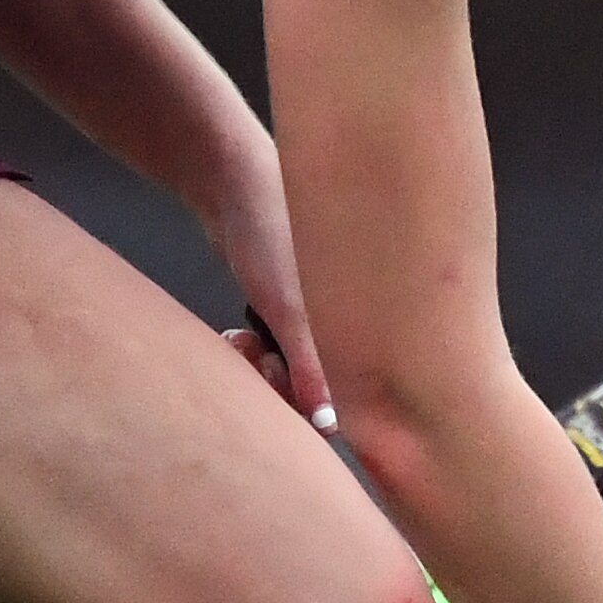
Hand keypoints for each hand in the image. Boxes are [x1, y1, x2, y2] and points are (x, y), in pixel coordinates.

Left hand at [196, 153, 335, 425]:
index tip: (283, 378)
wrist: (232, 178)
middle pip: (325, 388)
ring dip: (263, 370)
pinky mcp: (295, 308)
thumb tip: (330, 425)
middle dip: (282, 385)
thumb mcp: (289, 309)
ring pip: (296, 372)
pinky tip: (236, 337)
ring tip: (241, 343)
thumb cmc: (272, 232)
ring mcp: (324, 315)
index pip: (360, 390)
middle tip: (258, 361)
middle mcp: (355, 320)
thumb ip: (311, 369)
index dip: (318, 402)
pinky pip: (279, 352)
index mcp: (371, 318)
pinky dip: (254, 352)